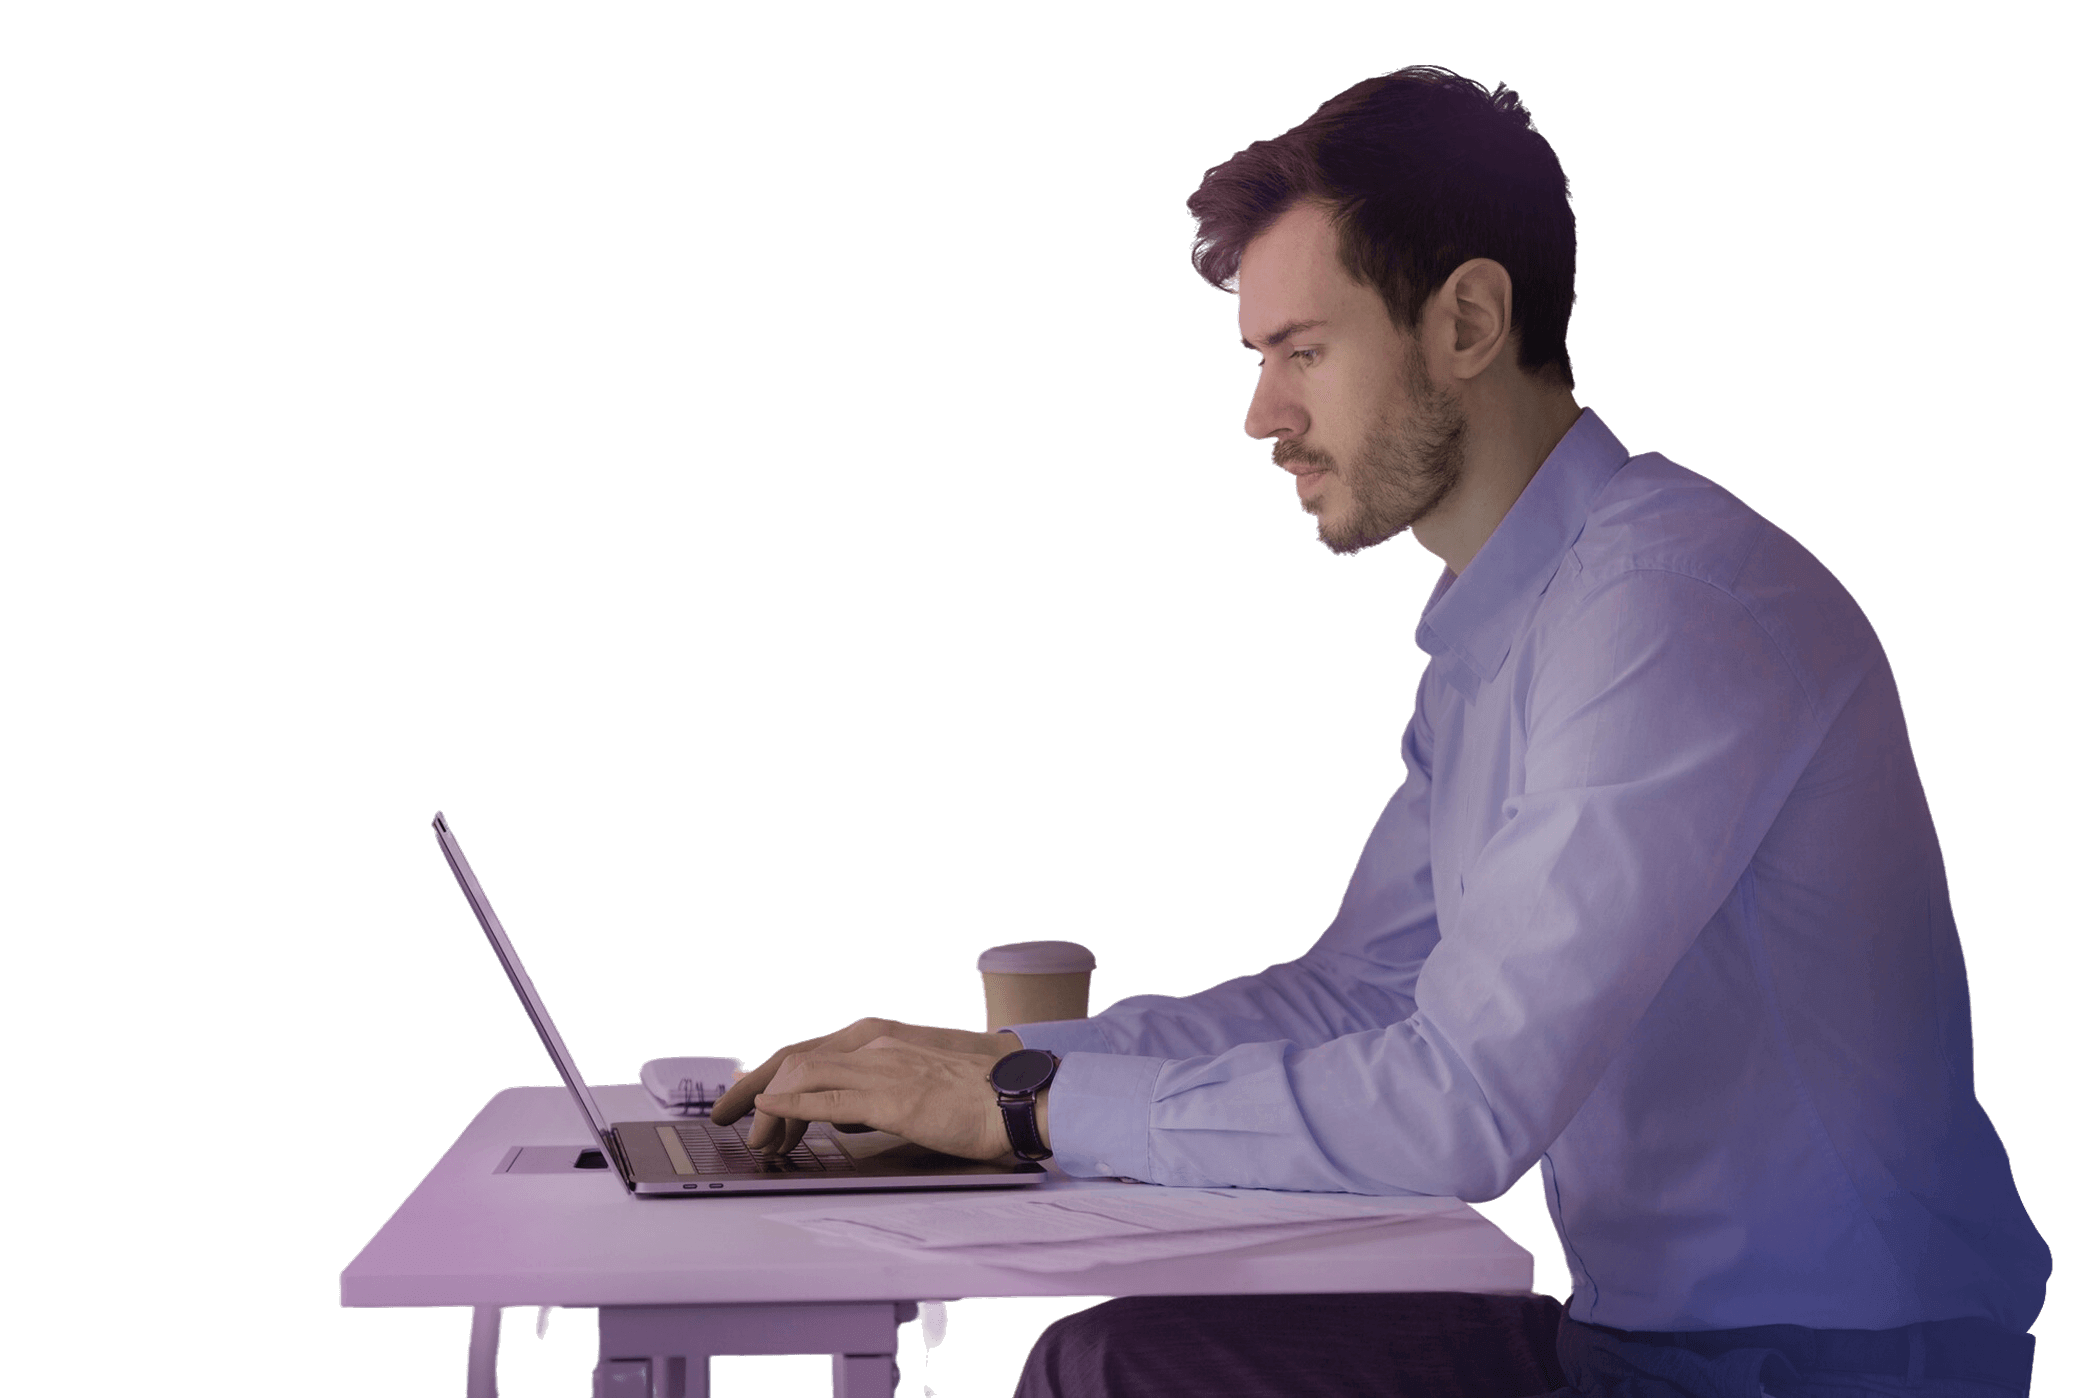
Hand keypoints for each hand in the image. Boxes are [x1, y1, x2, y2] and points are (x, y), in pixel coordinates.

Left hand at [711, 1017, 1022, 1159]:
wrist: (1013, 1099)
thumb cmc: (974, 1101)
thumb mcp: (913, 1091)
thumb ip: (873, 1096)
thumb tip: (839, 1114)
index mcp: (881, 1043)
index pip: (810, 1054)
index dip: (771, 1073)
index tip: (744, 1094)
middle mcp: (875, 1047)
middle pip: (796, 1060)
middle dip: (754, 1086)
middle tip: (726, 1113)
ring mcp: (880, 1069)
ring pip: (804, 1076)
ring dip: (768, 1106)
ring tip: (750, 1132)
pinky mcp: (890, 1097)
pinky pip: (828, 1100)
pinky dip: (792, 1107)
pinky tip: (770, 1114)